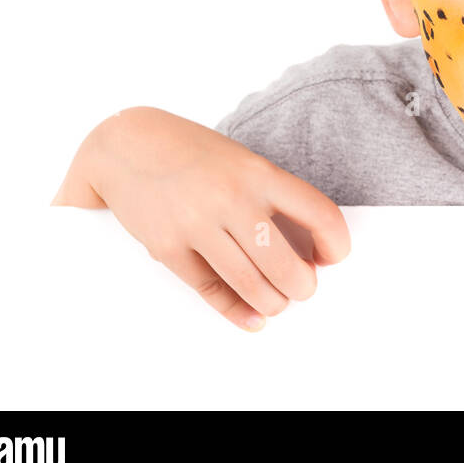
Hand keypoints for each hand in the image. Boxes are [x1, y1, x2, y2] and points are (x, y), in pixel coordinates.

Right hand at [54, 107, 350, 330]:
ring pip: (249, 281)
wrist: (127, 143)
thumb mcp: (241, 161)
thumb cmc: (194, 154)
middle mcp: (231, 198)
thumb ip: (271, 197)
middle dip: (302, 285)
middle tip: (304, 288)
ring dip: (272, 301)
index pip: (318, 212)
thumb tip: (305, 248)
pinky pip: (209, 288)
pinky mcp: (167, 247)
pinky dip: (235, 309)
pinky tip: (252, 319)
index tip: (334, 256)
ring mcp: (197, 224)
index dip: (336, 243)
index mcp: (258, 172)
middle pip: (284, 261)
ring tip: (279, 303)